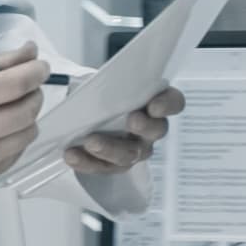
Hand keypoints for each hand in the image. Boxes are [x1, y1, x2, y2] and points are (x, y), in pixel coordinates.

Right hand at [0, 42, 48, 189]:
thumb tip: (30, 52)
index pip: (12, 85)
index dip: (34, 72)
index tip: (40, 66)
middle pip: (25, 110)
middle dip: (34, 94)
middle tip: (29, 88)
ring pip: (27, 132)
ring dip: (28, 116)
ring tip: (13, 109)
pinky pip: (18, 151)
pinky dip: (16, 136)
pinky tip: (0, 130)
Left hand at [64, 86, 185, 174]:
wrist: (77, 110)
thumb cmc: (95, 92)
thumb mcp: (99, 80)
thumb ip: (101, 79)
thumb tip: (80, 78)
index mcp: (152, 101)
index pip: (173, 101)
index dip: (168, 104)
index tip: (154, 106)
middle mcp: (149, 127)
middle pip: (156, 130)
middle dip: (145, 126)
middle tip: (131, 121)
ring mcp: (134, 148)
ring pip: (130, 154)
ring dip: (110, 148)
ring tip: (90, 142)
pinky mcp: (113, 164)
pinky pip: (103, 167)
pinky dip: (86, 162)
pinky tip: (71, 155)